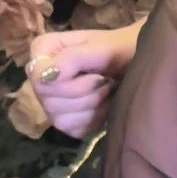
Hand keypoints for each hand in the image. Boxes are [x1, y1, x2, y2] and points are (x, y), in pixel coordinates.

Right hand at [22, 20, 140, 136]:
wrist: (137, 65)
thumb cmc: (122, 50)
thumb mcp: (103, 47)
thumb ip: (73, 58)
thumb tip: (46, 77)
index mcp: (44, 51)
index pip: (38, 78)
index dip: (66, 83)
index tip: (96, 75)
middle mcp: (42, 78)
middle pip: (48, 101)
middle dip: (85, 94)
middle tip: (106, 81)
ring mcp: (51, 102)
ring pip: (59, 119)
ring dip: (91, 106)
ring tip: (108, 91)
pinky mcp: (67, 121)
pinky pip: (72, 130)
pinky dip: (94, 120)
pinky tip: (106, 105)